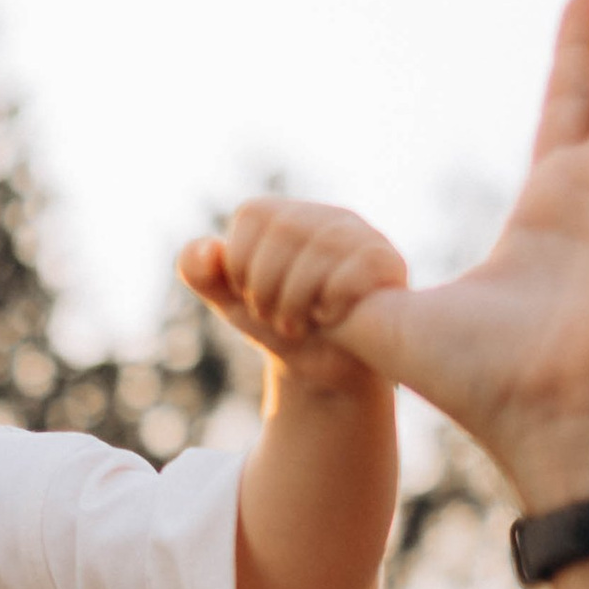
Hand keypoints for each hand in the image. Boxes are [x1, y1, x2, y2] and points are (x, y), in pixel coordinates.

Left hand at [178, 200, 405, 397]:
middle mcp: (326, 216)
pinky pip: (350, 273)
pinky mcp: (387, 262)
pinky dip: (329, 308)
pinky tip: (332, 319)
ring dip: (295, 303)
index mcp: (286, 216)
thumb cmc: (279, 326)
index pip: (252, 218)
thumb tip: (207, 249)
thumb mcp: (232, 301)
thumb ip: (202, 273)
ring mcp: (361, 236)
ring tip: (299, 324)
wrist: (326, 372)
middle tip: (274, 318)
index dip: (240, 265)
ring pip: (318, 250)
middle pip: (283, 230)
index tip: (251, 296)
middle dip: (265, 288)